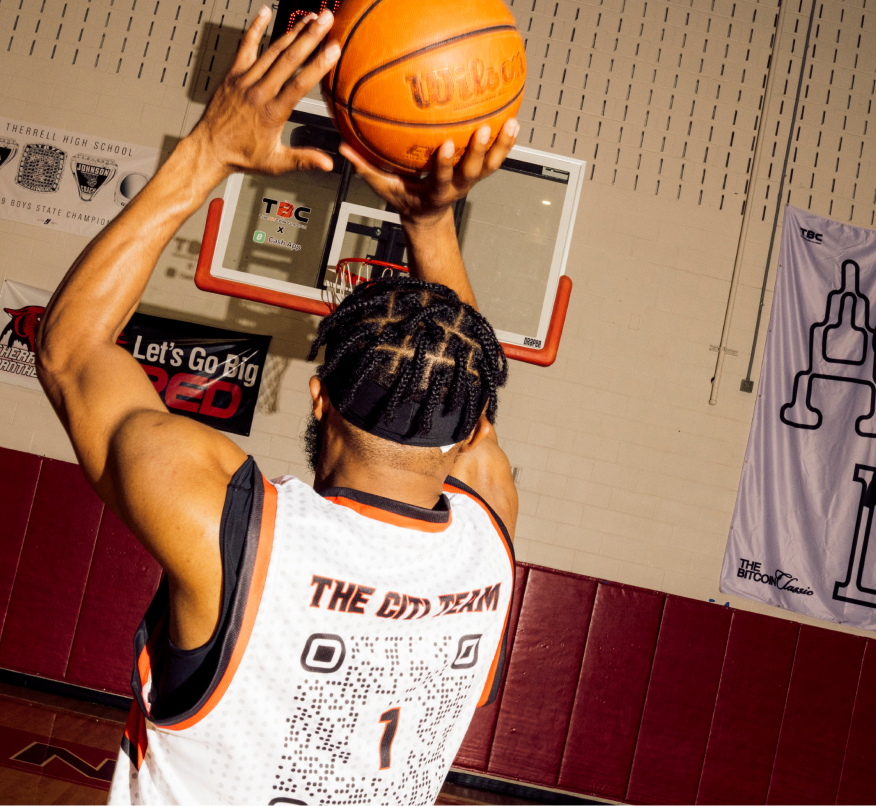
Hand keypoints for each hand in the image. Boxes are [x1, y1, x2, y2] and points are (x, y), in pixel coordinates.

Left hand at [188, 6, 339, 178]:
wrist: (209, 149)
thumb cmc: (242, 156)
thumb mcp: (276, 163)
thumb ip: (304, 159)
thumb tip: (328, 164)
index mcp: (272, 113)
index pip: (299, 85)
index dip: (318, 65)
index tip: (333, 49)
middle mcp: (258, 93)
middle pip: (288, 59)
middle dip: (310, 37)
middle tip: (326, 19)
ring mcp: (245, 80)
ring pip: (272, 50)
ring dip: (293, 32)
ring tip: (310, 18)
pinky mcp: (233, 74)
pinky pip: (245, 46)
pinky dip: (255, 28)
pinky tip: (265, 12)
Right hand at [339, 120, 520, 226]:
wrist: (427, 214)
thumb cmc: (405, 198)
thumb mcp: (384, 188)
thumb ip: (365, 169)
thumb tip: (342, 148)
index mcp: (436, 192)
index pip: (442, 179)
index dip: (447, 164)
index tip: (448, 145)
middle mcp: (458, 187)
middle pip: (473, 172)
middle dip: (479, 153)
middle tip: (484, 130)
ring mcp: (470, 180)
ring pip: (490, 166)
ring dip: (502, 146)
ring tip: (512, 123)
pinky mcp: (478, 172)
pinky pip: (495, 157)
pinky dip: (505, 141)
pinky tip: (513, 118)